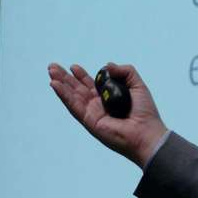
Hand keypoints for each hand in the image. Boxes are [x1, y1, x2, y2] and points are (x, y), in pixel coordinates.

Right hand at [48, 62, 167, 167]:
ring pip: (72, 96)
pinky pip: (74, 106)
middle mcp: (98, 106)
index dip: (81, 75)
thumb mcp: (137, 84)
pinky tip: (55, 85)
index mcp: (108, 98)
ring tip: (51, 72)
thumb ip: (125, 71)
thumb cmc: (145, 112)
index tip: (73, 66)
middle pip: (77, 89)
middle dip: (65, 78)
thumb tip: (107, 65)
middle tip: (53, 66)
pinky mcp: (89, 121)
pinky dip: (63, 95)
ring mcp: (92, 114)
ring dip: (61, 84)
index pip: (90, 85)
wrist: (147, 133)